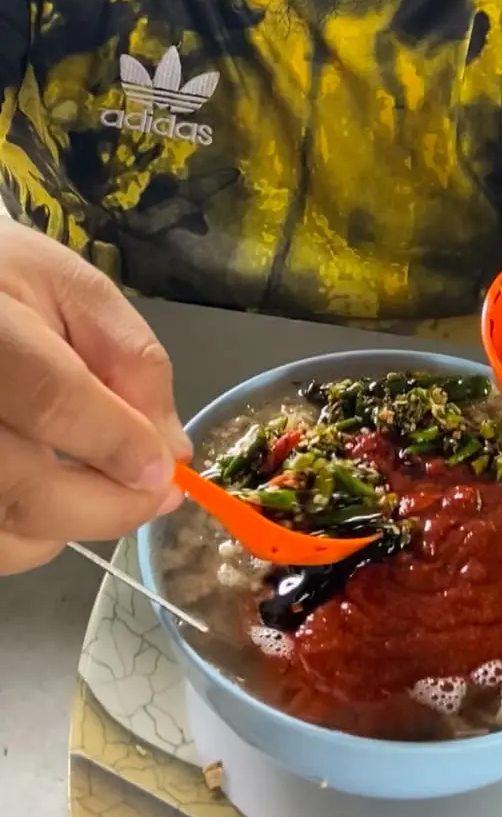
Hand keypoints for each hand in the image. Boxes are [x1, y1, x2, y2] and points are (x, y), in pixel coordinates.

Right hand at [0, 219, 190, 573]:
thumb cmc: (5, 278)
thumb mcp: (77, 292)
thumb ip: (132, 362)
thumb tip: (170, 449)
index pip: (54, 403)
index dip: (120, 446)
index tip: (166, 471)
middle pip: (25, 491)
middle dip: (110, 507)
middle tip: (158, 496)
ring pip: (6, 533)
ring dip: (72, 528)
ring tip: (106, 489)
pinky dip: (32, 538)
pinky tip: (56, 497)